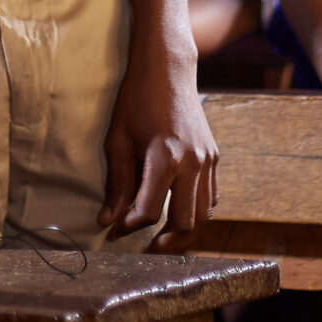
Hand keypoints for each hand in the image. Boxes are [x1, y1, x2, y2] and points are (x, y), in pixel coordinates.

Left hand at [99, 50, 218, 248]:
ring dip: (185, 234)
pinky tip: (180, 216)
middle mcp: (192, 163)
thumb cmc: (137, 99)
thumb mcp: (118, 140)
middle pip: (185, 223)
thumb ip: (116, 184)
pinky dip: (198, 213)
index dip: (130, 228)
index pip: (149, 211)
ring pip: (204, 215)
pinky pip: (212, 197)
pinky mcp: (214, 156)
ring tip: (163, 242)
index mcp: (165, 159)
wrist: (168, 68)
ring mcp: (208, 160)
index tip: (114, 231)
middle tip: (145, 253)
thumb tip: (107, 220)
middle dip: (164, 244)